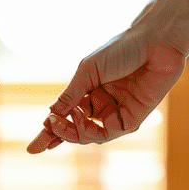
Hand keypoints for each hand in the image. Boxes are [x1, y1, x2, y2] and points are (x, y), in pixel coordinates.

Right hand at [26, 35, 186, 153]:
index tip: (33, 147)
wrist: (155, 42)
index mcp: (89, 92)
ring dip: (72, 132)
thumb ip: (71, 94)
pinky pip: (109, 133)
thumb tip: (51, 114)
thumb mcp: (88, 71)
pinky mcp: (134, 118)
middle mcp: (102, 105)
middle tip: (43, 142)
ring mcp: (117, 112)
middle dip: (57, 137)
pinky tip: (81, 118)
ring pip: (90, 135)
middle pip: (76, 129)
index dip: (50, 131)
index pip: (66, 115)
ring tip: (60, 123)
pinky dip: (91, 130)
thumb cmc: (121, 49)